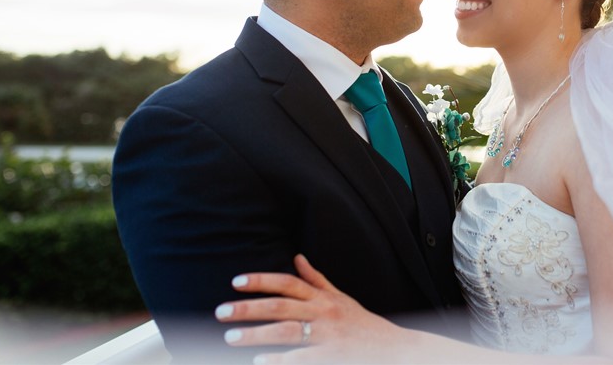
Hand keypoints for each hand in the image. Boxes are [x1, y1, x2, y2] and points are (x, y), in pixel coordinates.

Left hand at [215, 254, 406, 362]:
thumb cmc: (361, 323)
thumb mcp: (340, 297)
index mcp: (323, 298)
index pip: (288, 283)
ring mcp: (327, 336)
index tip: (236, 282)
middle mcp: (323, 313)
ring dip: (256, 334)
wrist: (392, 347)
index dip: (262, 280)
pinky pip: (301, 359)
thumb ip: (317, 279)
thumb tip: (297, 257)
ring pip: (286, 332)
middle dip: (248, 308)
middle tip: (220, 312)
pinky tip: (259, 362)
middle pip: (280, 306)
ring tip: (230, 338)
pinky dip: (280, 361)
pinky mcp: (332, 357)